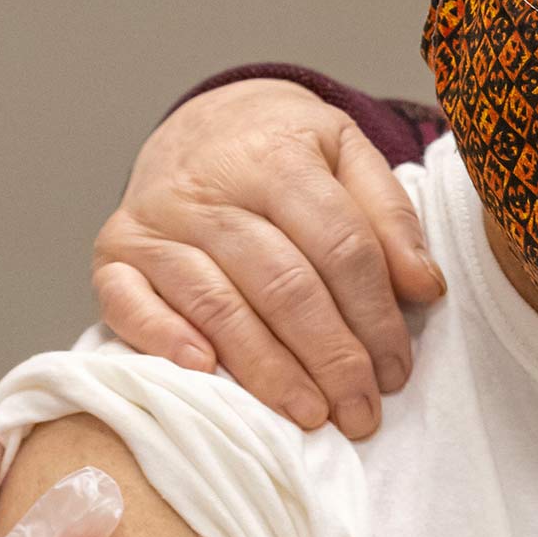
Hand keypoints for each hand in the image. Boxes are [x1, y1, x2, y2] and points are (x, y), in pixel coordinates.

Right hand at [91, 79, 444, 438]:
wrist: (198, 122)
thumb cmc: (282, 150)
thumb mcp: (346, 152)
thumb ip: (388, 214)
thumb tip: (424, 288)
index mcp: (278, 156)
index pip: (341, 247)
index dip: (376, 316)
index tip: (398, 371)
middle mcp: (210, 188)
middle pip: (284, 284)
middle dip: (331, 357)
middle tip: (361, 412)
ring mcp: (156, 221)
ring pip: (219, 304)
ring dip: (267, 370)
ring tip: (310, 414)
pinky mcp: (113, 250)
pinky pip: (128, 302)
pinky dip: (163, 338)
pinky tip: (205, 372)